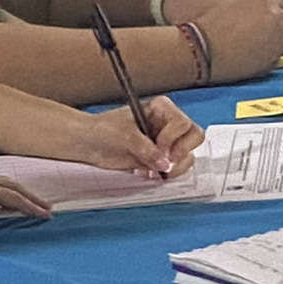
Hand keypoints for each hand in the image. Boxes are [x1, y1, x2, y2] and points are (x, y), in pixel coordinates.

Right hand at [0, 156, 54, 220]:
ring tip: (45, 210)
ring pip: (14, 189)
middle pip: (7, 181)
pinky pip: (13, 199)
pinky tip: (41, 214)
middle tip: (40, 201)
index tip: (12, 196)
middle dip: (24, 191)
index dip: (2, 188)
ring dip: (31, 199)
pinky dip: (29, 206)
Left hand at [67, 98, 201, 177]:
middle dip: (181, 152)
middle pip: (194, 137)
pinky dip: (168, 174)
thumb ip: (146, 149)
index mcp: (162, 109)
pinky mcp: (160, 159)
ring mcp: (166, 142)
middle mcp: (168, 124)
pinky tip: (150, 174)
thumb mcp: (124, 135)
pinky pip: (176, 168)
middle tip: (164, 162)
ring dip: (175, 167)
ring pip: (188, 156)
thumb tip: (164, 163)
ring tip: (154, 170)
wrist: (88, 143)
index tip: (159, 147)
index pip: (183, 123)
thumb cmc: (103, 129)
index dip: (173, 138)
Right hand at [183, 0, 282, 81]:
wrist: (201, 48)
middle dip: (281, 30)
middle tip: (263, 38)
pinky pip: (277, 60)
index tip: (273, 20)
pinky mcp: (273, 61)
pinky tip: (251, 59)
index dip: (279, 13)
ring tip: (255, 49)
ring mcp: (278, 41)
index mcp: (267, 1)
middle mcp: (278, 19)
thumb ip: (254, 7)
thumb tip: (261, 13)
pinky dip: (268, 60)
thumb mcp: (234, 4)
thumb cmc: (210, 25)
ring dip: (277, 46)